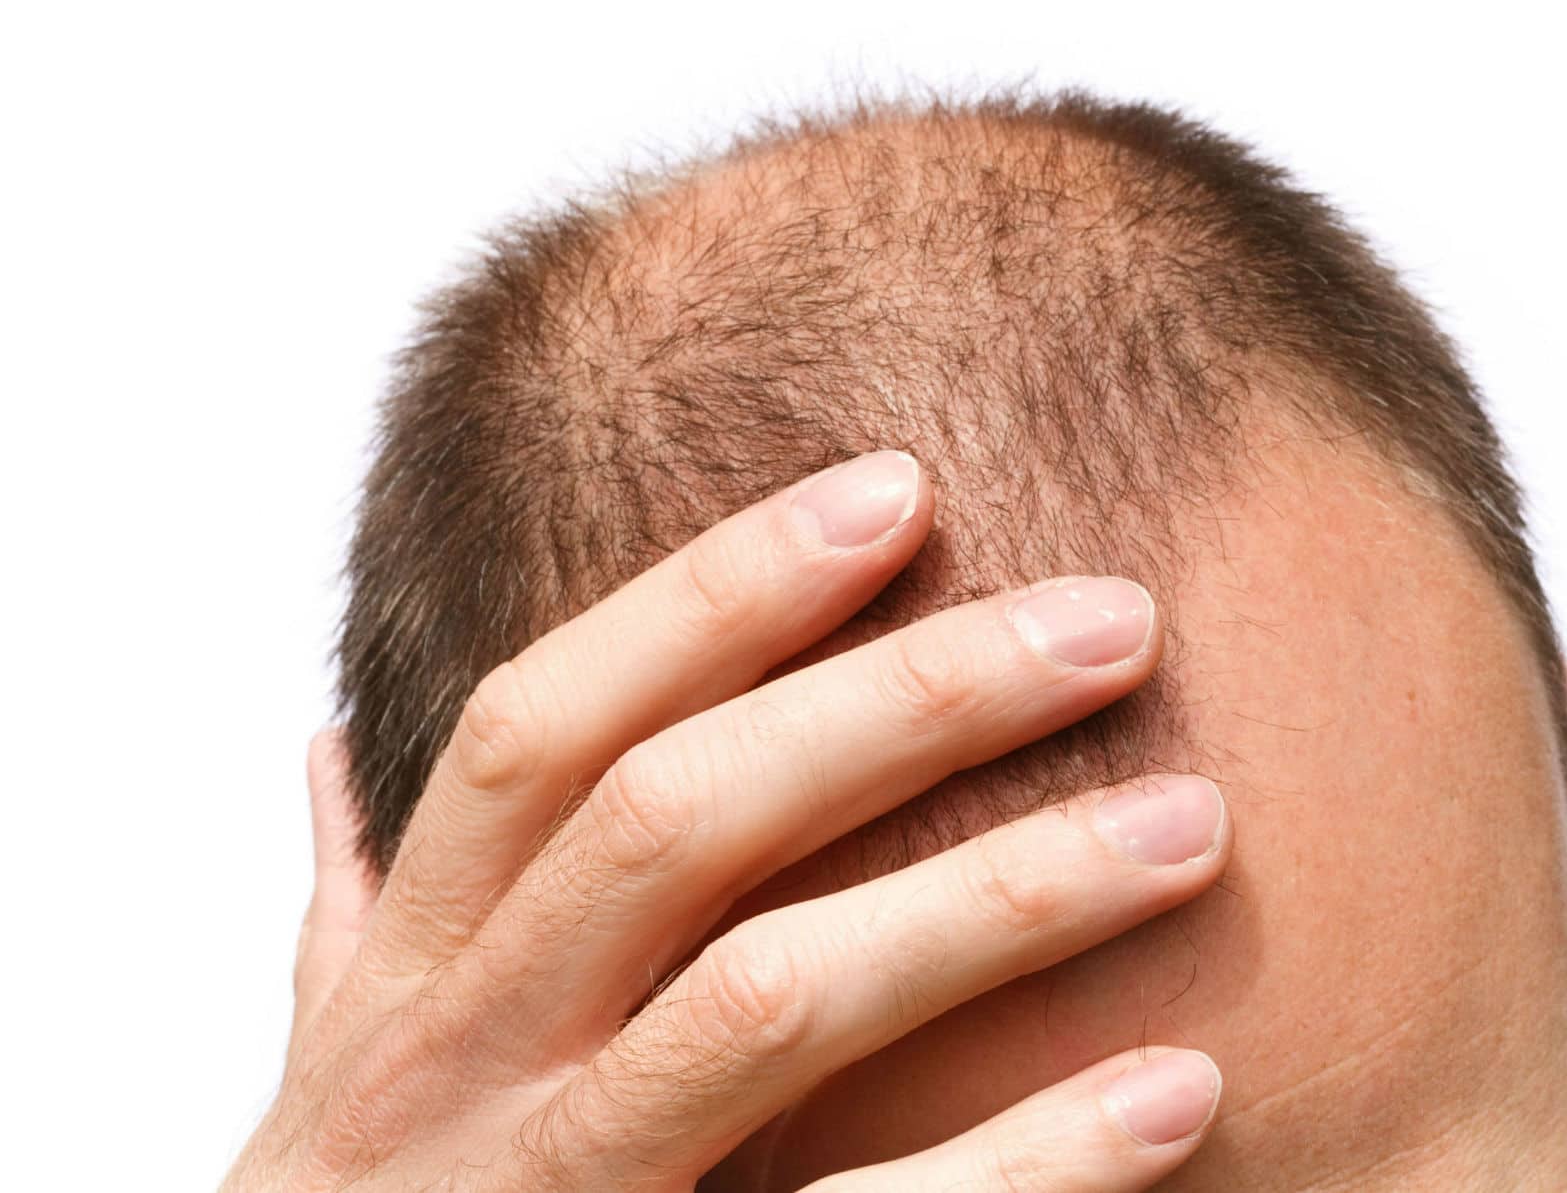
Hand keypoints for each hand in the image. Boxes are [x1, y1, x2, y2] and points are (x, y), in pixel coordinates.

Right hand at [230, 451, 1230, 1190]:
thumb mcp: (327, 1060)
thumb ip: (353, 905)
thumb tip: (330, 740)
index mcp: (407, 969)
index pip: (549, 726)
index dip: (713, 593)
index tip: (896, 489)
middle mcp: (459, 1061)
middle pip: (680, 820)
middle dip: (905, 702)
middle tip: (1116, 622)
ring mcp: (550, 1188)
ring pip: (771, 1000)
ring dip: (999, 897)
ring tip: (1191, 823)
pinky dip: (1029, 1162)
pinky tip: (1178, 1092)